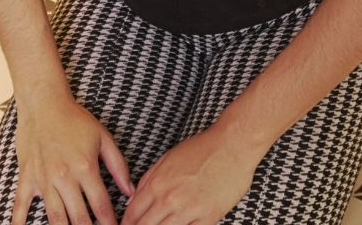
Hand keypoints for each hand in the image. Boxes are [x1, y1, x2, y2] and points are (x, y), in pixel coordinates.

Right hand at [11, 92, 133, 224]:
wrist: (44, 105)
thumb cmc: (75, 121)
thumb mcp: (104, 138)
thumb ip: (118, 166)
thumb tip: (130, 190)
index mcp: (85, 167)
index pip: (101, 204)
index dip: (110, 221)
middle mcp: (64, 177)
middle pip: (78, 216)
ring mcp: (43, 179)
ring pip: (54, 216)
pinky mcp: (27, 178)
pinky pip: (21, 206)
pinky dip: (20, 222)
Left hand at [121, 126, 261, 224]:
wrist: (234, 143)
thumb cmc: (204, 147)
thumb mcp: (168, 158)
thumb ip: (148, 179)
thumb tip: (134, 200)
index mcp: (157, 184)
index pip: (132, 214)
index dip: (127, 224)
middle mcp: (170, 199)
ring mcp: (190, 209)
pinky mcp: (209, 216)